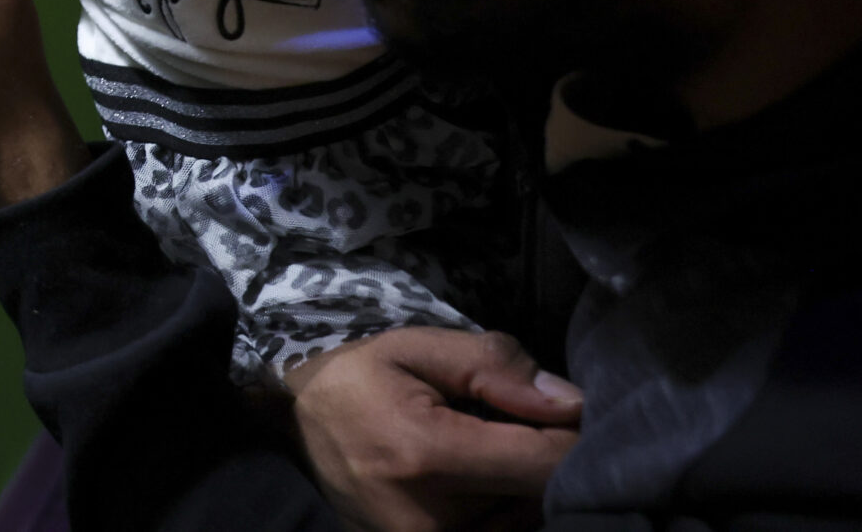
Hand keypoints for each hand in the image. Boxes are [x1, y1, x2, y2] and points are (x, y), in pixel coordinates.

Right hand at [286, 329, 581, 531]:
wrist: (291, 424)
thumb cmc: (358, 379)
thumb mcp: (416, 347)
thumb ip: (492, 366)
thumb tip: (569, 402)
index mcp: (427, 454)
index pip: (543, 463)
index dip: (570, 435)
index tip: (562, 410)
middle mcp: (431, 519)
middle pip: (537, 493)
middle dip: (533, 453)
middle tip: (500, 420)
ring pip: (521, 516)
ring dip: (515, 482)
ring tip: (474, 448)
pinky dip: (495, 505)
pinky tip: (466, 478)